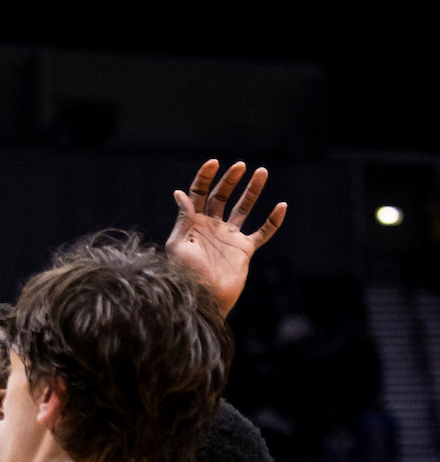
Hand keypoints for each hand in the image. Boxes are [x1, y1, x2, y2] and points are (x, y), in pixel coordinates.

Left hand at [165, 159, 286, 314]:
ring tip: (262, 171)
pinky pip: (262, 232)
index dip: (206, 177)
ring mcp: (229, 237)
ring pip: (243, 208)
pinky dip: (273, 221)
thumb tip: (180, 192)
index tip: (215, 162)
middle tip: (240, 165)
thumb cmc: (185, 274)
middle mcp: (211, 227)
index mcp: (193, 224)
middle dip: (230, 180)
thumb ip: (183, 219)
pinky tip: (281, 206)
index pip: (199, 194)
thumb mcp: (179, 245)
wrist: (203, 299)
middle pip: (221, 197)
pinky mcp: (244, 250)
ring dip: (252, 191)